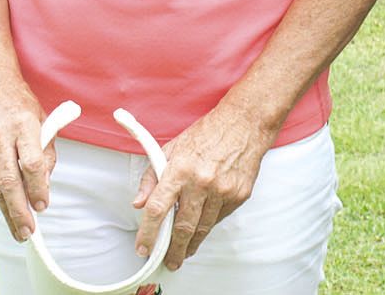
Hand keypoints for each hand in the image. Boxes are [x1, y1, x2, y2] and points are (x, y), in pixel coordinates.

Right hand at [0, 68, 51, 241]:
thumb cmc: (21, 102)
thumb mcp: (42, 117)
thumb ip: (45, 148)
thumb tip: (44, 181)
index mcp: (23, 125)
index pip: (30, 162)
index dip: (37, 185)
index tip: (43, 204)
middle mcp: (0, 138)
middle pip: (9, 181)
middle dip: (19, 210)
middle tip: (29, 232)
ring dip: (8, 211)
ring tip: (19, 232)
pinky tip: (8, 210)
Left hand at [132, 99, 275, 270]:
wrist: (245, 124)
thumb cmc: (208, 133)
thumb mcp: (172, 148)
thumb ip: (151, 177)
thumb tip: (139, 203)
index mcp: (180, 169)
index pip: (157, 209)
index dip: (148, 233)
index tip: (143, 247)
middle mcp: (201, 182)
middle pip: (182, 227)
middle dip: (173, 249)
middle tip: (168, 261)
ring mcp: (222, 190)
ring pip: (202, 228)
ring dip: (191, 244)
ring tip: (184, 252)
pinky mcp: (239, 194)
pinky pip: (220, 218)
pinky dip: (209, 224)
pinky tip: (204, 225)